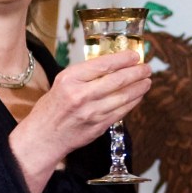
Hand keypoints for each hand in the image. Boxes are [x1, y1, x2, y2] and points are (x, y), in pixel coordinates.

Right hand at [10, 50, 150, 192]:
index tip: (135, 55)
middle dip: (136, 72)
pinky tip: (138, 95)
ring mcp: (91, 113)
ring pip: (123, 97)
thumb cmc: (52, 107)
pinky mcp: (98, 126)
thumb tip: (113, 64)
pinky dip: (133, 102)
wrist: (43, 137)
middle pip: (117, 80)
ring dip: (139, 87)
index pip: (103, 64)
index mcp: (70, 79)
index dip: (123, 59)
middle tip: (147, 67)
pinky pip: (121, 111)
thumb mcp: (62, 82)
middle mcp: (81, 95)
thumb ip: (85, 74)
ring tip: (147, 81)